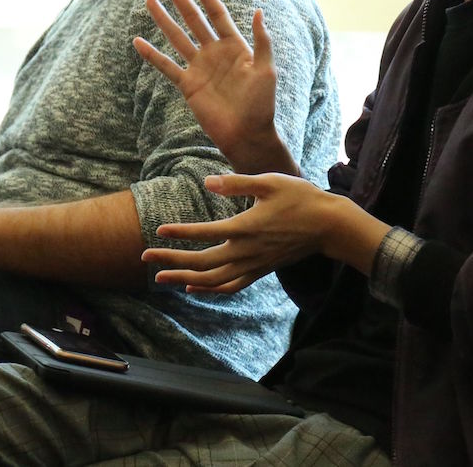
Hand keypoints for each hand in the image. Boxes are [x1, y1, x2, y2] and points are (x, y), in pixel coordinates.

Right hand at [135, 0, 294, 174]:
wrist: (247, 134)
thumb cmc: (261, 103)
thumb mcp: (266, 69)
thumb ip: (261, 41)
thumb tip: (258, 10)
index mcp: (234, 46)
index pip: (217, 13)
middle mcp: (214, 52)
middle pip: (194, 19)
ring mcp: (199, 68)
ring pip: (177, 37)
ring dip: (163, 19)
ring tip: (150, 0)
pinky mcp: (188, 85)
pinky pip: (166, 67)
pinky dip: (152, 55)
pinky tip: (138, 42)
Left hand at [142, 173, 387, 293]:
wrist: (327, 226)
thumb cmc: (300, 198)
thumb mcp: (269, 182)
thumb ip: (236, 183)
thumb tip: (207, 182)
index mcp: (244, 228)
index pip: (203, 233)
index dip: (179, 232)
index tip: (158, 230)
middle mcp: (245, 251)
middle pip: (201, 263)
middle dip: (170, 262)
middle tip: (144, 259)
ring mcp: (252, 265)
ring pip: (212, 281)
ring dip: (184, 281)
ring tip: (161, 280)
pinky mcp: (259, 270)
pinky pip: (230, 286)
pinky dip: (210, 290)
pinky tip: (195, 288)